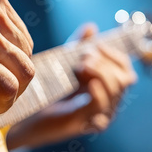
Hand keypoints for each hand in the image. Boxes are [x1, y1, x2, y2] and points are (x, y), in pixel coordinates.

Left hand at [6, 23, 136, 149]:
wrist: (27, 116)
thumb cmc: (46, 92)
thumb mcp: (65, 64)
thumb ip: (79, 46)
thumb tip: (91, 27)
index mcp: (106, 88)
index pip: (125, 69)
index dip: (114, 55)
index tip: (95, 45)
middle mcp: (108, 102)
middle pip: (124, 78)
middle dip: (105, 62)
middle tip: (83, 58)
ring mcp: (100, 115)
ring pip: (115, 89)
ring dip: (100, 72)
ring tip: (79, 68)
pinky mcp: (86, 124)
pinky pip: (101, 107)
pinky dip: (98, 92)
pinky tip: (89, 84)